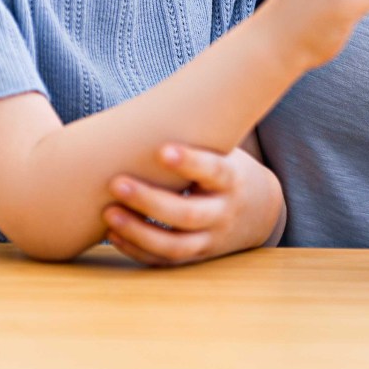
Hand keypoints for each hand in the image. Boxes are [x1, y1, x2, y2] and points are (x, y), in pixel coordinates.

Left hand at [103, 143, 284, 266]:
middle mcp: (224, 213)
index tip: (162, 150)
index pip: (214, 171)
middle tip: (117, 182)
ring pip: (174, 245)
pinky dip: (137, 250)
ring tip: (108, 213)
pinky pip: (164, 260)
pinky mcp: (196, 256)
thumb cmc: (228, 171)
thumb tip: (153, 108)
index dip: (190, 162)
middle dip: (150, 201)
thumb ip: (199, 141)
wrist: (260, 212)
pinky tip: (112, 234)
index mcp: (233, 180)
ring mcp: (211, 239)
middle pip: (187, 214)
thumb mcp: (227, 153)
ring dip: (138, 231)